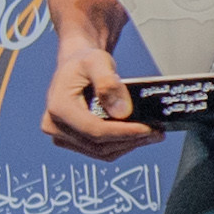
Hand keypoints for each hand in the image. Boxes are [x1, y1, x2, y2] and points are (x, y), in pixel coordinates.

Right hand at [41, 37, 164, 159]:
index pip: (94, 130)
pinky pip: (99, 151)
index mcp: (58, 108)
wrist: (76, 66)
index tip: (148, 129)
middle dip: (131, 140)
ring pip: (101, 151)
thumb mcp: (97, 62)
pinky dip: (121, 145)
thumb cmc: (85, 62)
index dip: (123, 132)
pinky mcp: (72, 141)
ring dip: (129, 145)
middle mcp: (55, 126)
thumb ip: (108, 83)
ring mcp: (62, 136)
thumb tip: (122, 112)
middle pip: (98, 144)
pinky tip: (138, 136)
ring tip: (153, 134)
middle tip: (158, 132)